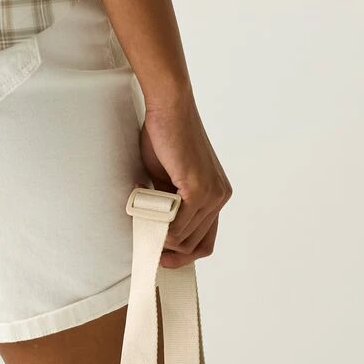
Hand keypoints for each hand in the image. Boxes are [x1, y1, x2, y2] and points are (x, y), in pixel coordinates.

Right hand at [137, 92, 231, 267]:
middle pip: (196, 244)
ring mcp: (212, 194)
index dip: (184, 254)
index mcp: (217, 193)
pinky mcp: (199, 190)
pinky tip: (148, 216)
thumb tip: (157, 227)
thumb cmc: (164, 135)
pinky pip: (179, 226)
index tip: (162, 257)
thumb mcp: (168, 177)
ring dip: (162, 236)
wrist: (169, 107)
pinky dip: (162, 228)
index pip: (206, 239)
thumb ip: (170, 202)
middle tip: (147, 244)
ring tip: (143, 221)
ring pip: (186, 238)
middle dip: (170, 250)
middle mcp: (220, 196)